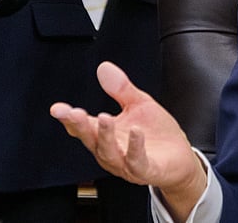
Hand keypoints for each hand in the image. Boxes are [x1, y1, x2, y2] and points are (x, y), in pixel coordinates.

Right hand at [51, 62, 206, 217]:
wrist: (180, 158)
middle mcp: (110, 151)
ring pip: (109, 152)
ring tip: (105, 118)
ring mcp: (125, 163)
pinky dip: (134, 147)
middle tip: (73, 113)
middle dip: (80, 126)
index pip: (82, 126)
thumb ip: (121, 88)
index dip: (68, 118)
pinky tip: (136, 132)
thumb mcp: (139, 104)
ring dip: (106, 135)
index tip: (57, 108)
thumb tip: (104, 67)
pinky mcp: (144, 170)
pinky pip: (136, 161)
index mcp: (106, 134)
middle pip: (90, 139)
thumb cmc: (156, 133)